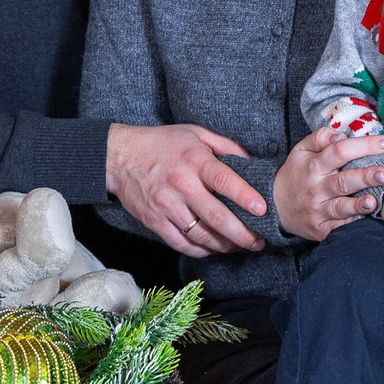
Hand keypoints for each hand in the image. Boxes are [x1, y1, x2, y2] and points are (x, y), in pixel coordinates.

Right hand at [106, 122, 264, 258]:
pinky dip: (200, 251)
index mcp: (195, 161)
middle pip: (216, 216)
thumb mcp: (196, 133)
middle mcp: (182, 185)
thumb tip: (252, 161)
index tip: (263, 210)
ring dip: (224, 246)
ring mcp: (167, 206)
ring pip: (201, 235)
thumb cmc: (162, 143)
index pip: (226, 181)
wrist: (119, 156)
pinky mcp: (154, 221)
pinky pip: (181, 244)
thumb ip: (225, 145)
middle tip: (258, 242)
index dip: (246, 198)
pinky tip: (213, 249)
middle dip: (241, 234)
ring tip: (239, 246)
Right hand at [275, 122, 383, 243]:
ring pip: (341, 207)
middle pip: (343, 181)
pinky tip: (364, 219)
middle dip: (365, 177)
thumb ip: (320, 138)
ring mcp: (318, 210)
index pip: (340, 151)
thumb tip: (341, 134)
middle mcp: (317, 188)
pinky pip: (338, 228)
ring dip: (359, 205)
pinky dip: (351, 224)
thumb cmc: (296, 174)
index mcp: (315, 166)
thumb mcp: (301, 150)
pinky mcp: (320, 229)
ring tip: (374, 201)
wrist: (276, 207)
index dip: (364, 146)